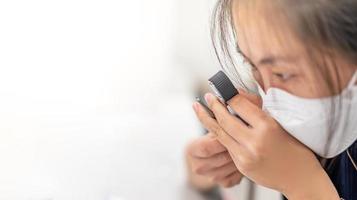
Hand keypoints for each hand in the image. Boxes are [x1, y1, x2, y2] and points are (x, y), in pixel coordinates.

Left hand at [193, 90, 338, 198]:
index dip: (227, 95)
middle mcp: (255, 141)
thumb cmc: (294, 148)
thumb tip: (236, 94)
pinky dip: (219, 134)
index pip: (240, 105)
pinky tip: (213, 125)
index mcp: (267, 126)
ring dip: (207, 119)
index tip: (219, 89)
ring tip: (198, 109)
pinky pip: (226, 146)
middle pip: (225, 119)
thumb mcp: (281, 122)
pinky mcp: (241, 165)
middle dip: (213, 106)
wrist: (299, 177)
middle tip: (207, 97)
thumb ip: (257, 109)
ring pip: (220, 133)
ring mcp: (246, 155)